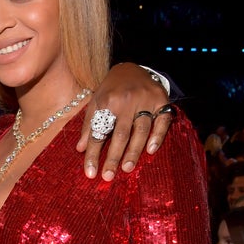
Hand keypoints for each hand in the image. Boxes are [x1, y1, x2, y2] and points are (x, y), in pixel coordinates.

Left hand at [76, 63, 172, 180]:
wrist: (133, 67)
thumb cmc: (111, 90)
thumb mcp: (95, 102)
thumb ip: (89, 125)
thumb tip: (80, 149)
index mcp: (107, 101)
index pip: (99, 132)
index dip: (93, 154)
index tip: (90, 173)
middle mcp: (126, 101)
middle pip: (120, 134)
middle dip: (113, 157)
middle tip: (108, 176)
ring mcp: (146, 100)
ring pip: (141, 130)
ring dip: (134, 151)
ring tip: (127, 168)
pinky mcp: (162, 100)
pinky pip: (162, 121)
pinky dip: (158, 136)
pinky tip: (151, 150)